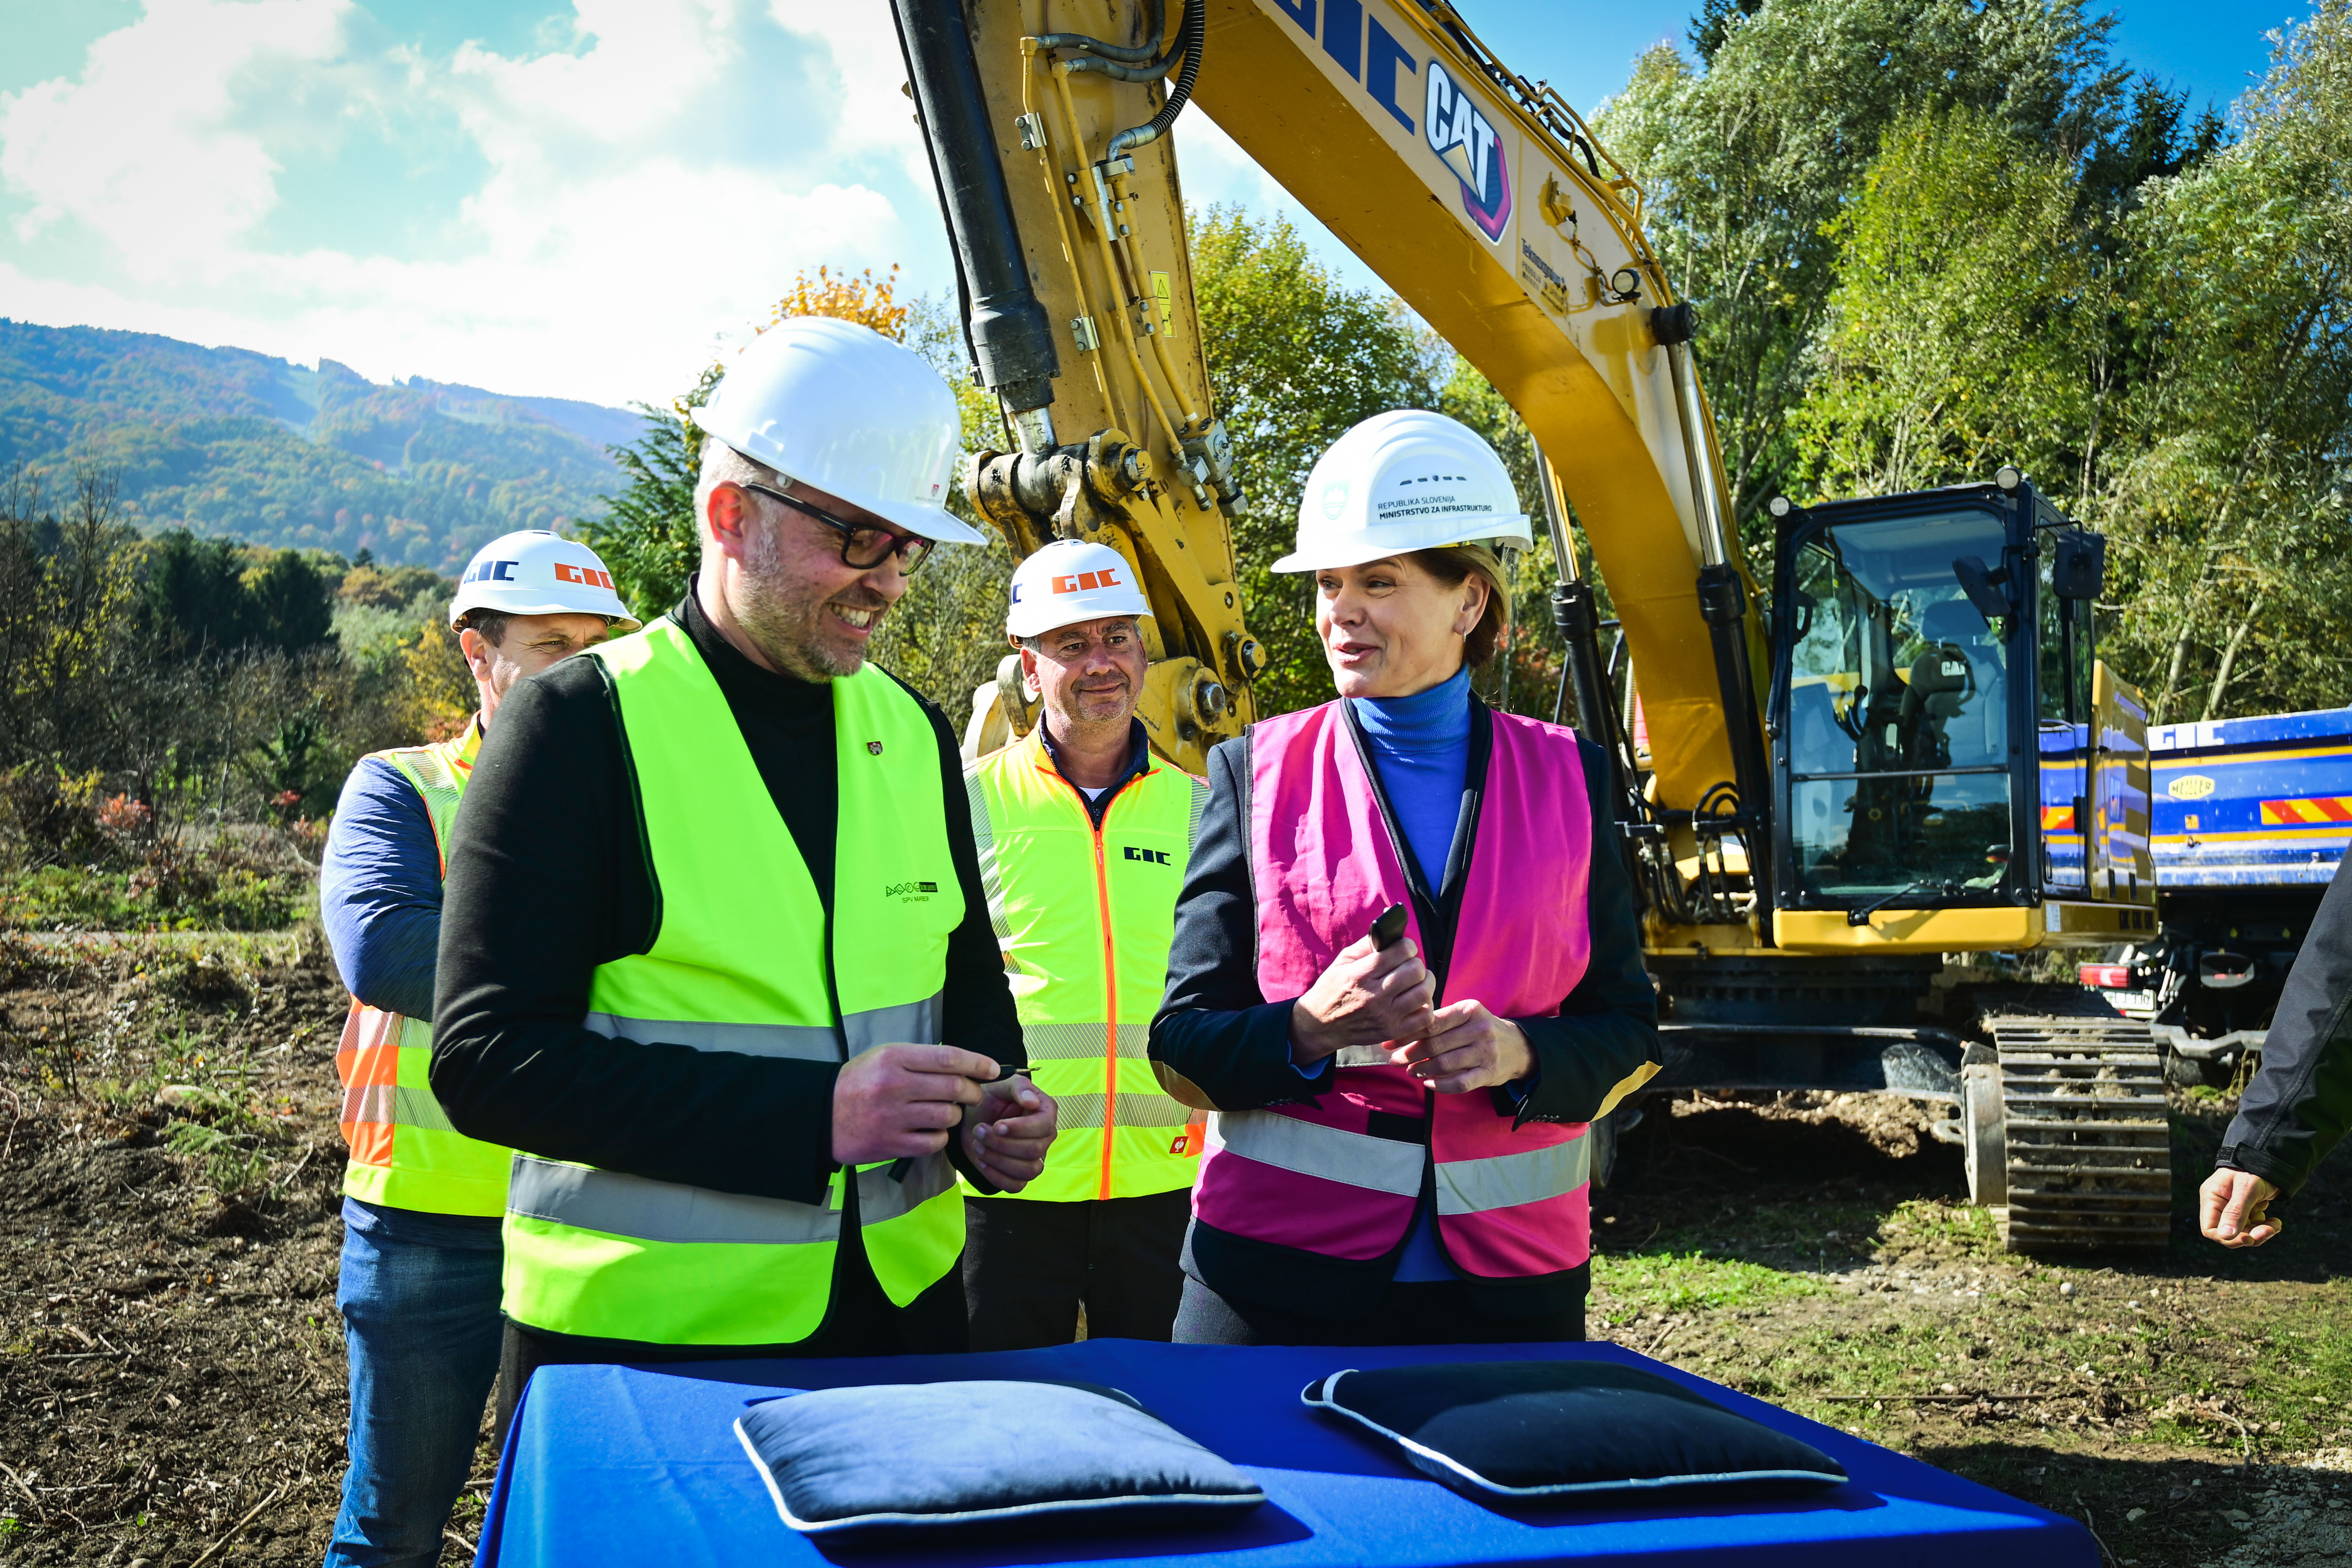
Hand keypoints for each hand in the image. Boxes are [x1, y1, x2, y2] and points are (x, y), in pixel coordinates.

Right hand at [831, 1044, 995, 1164]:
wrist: (823, 1114)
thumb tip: (965, 1065)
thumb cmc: (860, 1082)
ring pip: (947, 1116)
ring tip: (946, 1112)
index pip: (948, 1057)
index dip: (977, 1063)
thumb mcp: (884, 1057)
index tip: (992, 1069)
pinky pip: (934, 1142)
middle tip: (974, 1093)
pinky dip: (941, 1137)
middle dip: (973, 1091)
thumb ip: (920, 1059)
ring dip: (955, 1115)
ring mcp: (893, 1117)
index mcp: (893, 1058)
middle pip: (954, 1087)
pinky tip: (933, 1131)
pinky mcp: (891, 1144)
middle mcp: (894, 1086)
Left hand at [963, 1073, 1057, 1192]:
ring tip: (978, 1145)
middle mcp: (1045, 1137)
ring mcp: (1036, 1158)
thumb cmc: (991, 1099)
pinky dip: (996, 1176)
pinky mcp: (1021, 1175)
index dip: (1020, 1129)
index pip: (1044, 1126)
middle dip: (1002, 1143)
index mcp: (1046, 1111)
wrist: (974, 1117)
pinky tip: (982, 1161)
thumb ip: (1018, 1088)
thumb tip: (1032, 1102)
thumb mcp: (1001, 1085)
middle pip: (1033, 1150)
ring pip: (1028, 1170)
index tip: (997, 1126)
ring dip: (998, 1159)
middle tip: (978, 1131)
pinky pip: (1016, 1186)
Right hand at [1289, 931, 1434, 1063]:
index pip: (1400, 952)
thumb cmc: (1332, 988)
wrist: (1321, 1024)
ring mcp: (1385, 1016)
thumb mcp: (1342, 961)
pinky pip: (1424, 1017)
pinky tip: (1416, 1000)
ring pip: (1423, 993)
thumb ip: (1366, 945)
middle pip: (1415, 971)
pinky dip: (1426, 1005)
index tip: (1404, 948)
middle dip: (1416, 963)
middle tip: (1410, 965)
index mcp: (1360, 974)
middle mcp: (1374, 996)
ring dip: (1425, 982)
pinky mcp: (1392, 1031)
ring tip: (1417, 981)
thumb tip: (1391, 935)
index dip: (1407, 946)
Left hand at [1390, 1000, 1531, 1094]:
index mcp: (1469, 1010)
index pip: (1431, 1023)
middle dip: (1410, 1054)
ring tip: (1410, 1071)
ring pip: (1445, 1064)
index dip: (1407, 1034)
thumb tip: (1401, 1030)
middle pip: (1435, 1044)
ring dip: (1422, 1070)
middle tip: (1395, 1060)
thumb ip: (1439, 1021)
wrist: (1516, 1047)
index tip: (1389, 1042)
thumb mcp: (1465, 1016)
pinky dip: (1440, 1085)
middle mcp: (1479, 1029)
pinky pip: (1459, 1083)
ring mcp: (1485, 1052)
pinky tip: (1429, 1083)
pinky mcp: (1489, 1073)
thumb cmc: (1480, 1029)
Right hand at [2199, 1167, 2282, 1247]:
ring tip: (2275, 1224)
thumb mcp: (2246, 1189)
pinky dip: (2264, 1227)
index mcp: (2212, 1198)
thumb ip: (2235, 1212)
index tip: (2249, 1238)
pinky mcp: (2246, 1211)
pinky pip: (2252, 1227)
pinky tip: (2274, 1220)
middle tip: (2270, 1230)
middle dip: (2251, 1235)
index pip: (2210, 1229)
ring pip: (2243, 1233)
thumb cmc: (2254, 1170)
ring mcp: (2232, 1209)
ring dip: (2260, 1232)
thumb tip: (2225, 1236)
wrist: (2270, 1160)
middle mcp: (2219, 1205)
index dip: (2228, 1239)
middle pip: (2229, 1233)